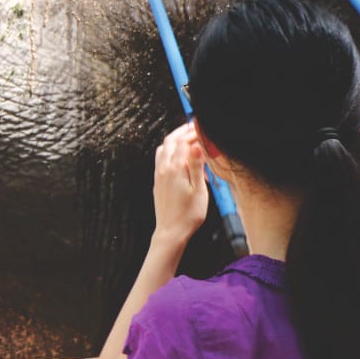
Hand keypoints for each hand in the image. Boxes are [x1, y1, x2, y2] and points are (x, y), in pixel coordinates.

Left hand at [151, 123, 208, 244]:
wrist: (171, 231)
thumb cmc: (188, 214)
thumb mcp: (199, 189)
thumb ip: (197, 166)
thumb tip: (197, 145)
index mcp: (175, 169)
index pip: (182, 142)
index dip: (192, 132)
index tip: (201, 127)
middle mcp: (163, 169)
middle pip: (170, 141)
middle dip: (181, 132)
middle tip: (193, 128)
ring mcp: (159, 175)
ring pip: (163, 149)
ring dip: (174, 140)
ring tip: (186, 138)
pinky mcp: (158, 181)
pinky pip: (161, 159)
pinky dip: (169, 151)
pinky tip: (178, 156)